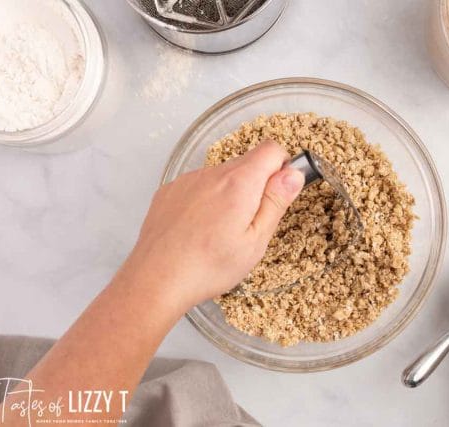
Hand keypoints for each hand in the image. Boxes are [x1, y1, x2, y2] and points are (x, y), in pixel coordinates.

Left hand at [116, 140, 304, 311]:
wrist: (156, 279)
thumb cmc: (208, 266)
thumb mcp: (255, 241)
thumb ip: (276, 202)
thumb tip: (293, 174)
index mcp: (239, 183)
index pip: (271, 149)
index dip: (282, 167)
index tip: (278, 192)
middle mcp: (212, 173)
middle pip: (247, 162)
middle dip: (256, 186)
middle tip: (250, 223)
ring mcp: (188, 180)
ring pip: (221, 175)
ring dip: (230, 193)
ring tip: (222, 231)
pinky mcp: (170, 191)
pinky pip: (198, 185)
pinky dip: (206, 200)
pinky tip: (200, 229)